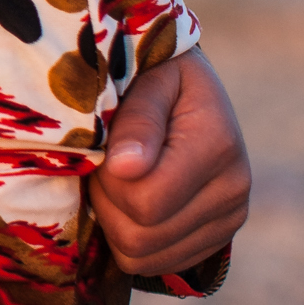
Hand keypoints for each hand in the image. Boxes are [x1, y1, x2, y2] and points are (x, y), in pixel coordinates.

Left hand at [91, 49, 248, 276]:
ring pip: (146, 257)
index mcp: (217, 146)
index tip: (99, 150)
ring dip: (115, 223)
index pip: (145, 202)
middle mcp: (233, 190)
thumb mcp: (148, 75)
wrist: (185, 84)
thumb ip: (138, 120)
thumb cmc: (157, 70)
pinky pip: (159, 263)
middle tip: (101, 167)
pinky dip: (132, 240)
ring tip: (115, 182)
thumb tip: (126, 167)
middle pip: (142, 236)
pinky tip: (128, 204)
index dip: (106, 182)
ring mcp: (228, 218)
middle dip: (106, 203)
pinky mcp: (216, 236)